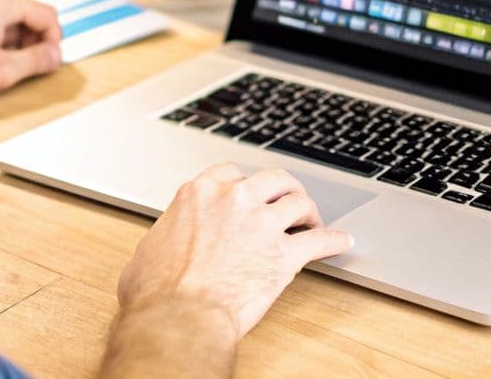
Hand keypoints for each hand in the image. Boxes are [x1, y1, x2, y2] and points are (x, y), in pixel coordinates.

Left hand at [0, 0, 63, 105]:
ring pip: (15, 23)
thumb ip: (37, 61)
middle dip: (34, 45)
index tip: (47, 65)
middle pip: (34, 17)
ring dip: (16, 46)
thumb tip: (55, 56)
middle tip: (23, 71)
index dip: (54, 45)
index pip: (51, 17)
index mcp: (6, 3)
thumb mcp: (2, 71)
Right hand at [116, 163, 352, 338]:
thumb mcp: (149, 250)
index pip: (231, 172)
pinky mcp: (285, 255)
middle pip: (274, 179)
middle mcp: (234, 200)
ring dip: (309, 212)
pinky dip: (334, 240)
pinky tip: (342, 242)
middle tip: (289, 202)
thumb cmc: (157, 291)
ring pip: (299, 202)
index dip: (244, 183)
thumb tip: (159, 252)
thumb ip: (165, 237)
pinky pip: (320, 241)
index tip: (250, 193)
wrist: (179, 317)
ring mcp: (262, 224)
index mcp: (199, 194)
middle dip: (284, 189)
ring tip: (313, 221)